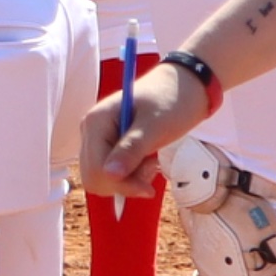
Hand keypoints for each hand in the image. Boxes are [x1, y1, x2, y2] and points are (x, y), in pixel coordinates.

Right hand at [71, 62, 196, 196]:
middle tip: (151, 168)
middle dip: (124, 182)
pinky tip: (147, 160)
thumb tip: (109, 175)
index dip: (121, 184)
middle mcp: (90, 130)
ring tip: (151, 162)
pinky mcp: (109, 145)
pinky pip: (111, 172)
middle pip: (94, 176)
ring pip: (102, 178)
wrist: (185, 87)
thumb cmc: (172, 101)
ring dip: (129, 179)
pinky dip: (131, 174)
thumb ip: (131, 149)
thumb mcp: (155, 126)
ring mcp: (98, 138)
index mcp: (96, 122)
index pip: (95, 168)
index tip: (149, 188)